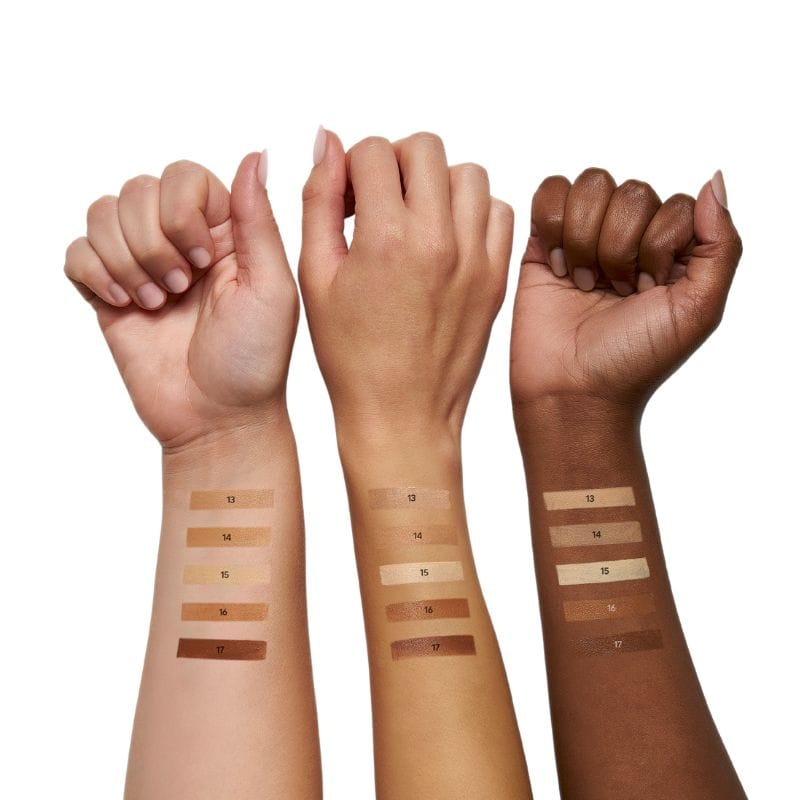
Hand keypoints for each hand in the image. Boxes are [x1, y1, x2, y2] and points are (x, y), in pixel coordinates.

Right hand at [65, 153, 298, 447]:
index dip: (180, 211)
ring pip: (102, 214)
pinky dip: (95, 274)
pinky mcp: (109, 293)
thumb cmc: (255, 360)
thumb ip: (258, 221)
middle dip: (152, 242)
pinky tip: (126, 307)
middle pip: (137, 190)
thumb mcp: (271, 287)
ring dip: (126, 261)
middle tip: (180, 290)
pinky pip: (76, 252)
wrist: (217, 419)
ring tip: (157, 304)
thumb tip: (256, 153)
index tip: (200, 261)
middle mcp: (180, 241)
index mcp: (224, 233)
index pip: (183, 176)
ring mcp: (142, 266)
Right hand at [298, 130, 513, 442]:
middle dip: (394, 163)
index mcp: (385, 239)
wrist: (401, 413)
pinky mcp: (496, 276)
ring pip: (467, 173)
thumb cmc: (351, 356)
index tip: (346, 200)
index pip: (374, 150)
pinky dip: (472, 211)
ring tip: (414, 218)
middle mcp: (437, 240)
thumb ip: (318, 201)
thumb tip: (327, 141)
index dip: (351, 167)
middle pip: (425, 149)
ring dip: (436, 182)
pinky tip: (446, 237)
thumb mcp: (316, 276)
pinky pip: (498, 211)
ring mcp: (475, 258)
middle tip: (379, 201)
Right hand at [510, 169, 742, 407]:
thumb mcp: (700, 310)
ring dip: (586, 240)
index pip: (675, 204)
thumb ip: (722, 244)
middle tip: (613, 293)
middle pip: (631, 192)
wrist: (572, 389)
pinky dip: (553, 227)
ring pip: (590, 186)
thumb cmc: (634, 360)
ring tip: (585, 283)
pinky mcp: (543, 241)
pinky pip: (550, 192)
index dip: (658, 245)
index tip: (645, 292)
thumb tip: (715, 180)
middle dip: (620, 249)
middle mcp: (631, 237)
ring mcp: (586, 236)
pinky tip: (558, 268)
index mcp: (673, 251)